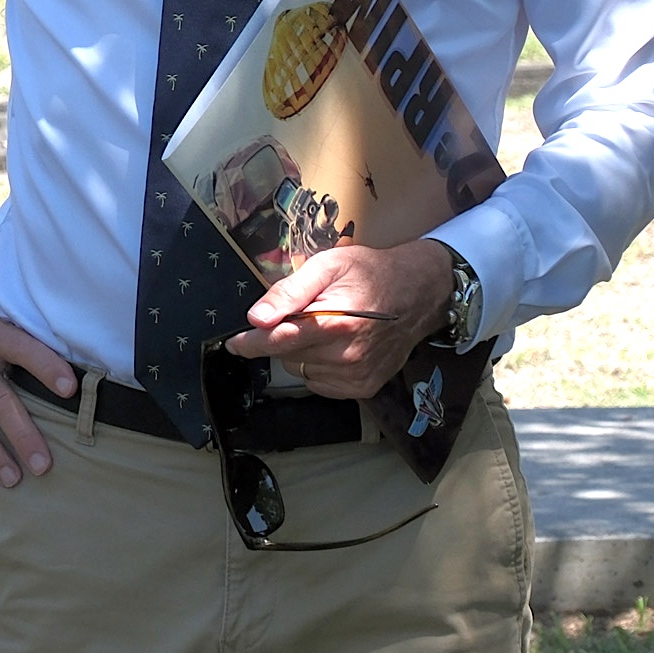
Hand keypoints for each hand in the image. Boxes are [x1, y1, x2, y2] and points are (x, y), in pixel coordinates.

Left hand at [227, 239, 457, 397]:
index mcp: (335, 322)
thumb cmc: (371, 273)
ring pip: (302, 371)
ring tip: (327, 329)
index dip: (251, 343)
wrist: (418, 293)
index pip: (279, 341)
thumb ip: (290, 291)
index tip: (234, 344)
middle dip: (284, 338)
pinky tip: (336, 347)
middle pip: (287, 356)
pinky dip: (319, 367)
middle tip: (305, 315)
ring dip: (303, 353)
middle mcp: (347, 355)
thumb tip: (257, 317)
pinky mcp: (364, 387)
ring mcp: (357, 375)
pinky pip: (320, 383)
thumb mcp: (329, 265)